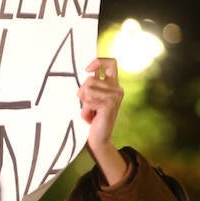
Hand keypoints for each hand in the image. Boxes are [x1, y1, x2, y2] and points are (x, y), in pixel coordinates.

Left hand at [79, 58, 126, 183]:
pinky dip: (85, 111)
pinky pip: (88, 100)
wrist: (99, 139)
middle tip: (89, 107)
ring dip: (83, 104)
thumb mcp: (92, 98)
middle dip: (82, 94)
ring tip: (91, 113)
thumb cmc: (93, 118)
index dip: (98, 62)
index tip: (87, 70)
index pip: (111, 63)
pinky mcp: (109, 104)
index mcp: (114, 85)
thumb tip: (87, 70)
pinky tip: (92, 119)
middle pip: (89, 79)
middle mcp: (118, 89)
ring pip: (87, 89)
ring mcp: (115, 96)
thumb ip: (92, 84)